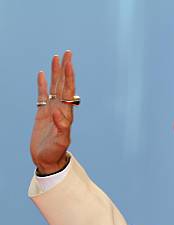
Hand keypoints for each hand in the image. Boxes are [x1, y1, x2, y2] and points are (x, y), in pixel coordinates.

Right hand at [30, 51, 75, 174]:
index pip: (68, 90)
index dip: (69, 76)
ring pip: (53, 87)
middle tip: (67, 52)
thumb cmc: (56, 153)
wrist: (47, 160)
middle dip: (65, 69)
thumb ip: (63, 129)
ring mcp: (51, 110)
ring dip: (55, 73)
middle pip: (63, 84)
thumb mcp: (61, 142)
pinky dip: (42, 84)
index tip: (69, 62)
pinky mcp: (42, 114)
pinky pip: (42, 95)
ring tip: (56, 57)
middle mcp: (61, 109)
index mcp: (66, 114)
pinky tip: (42, 74)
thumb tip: (61, 115)